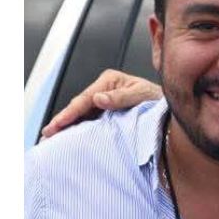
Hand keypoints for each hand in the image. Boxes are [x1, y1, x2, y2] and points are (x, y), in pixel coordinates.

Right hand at [40, 69, 162, 137]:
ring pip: (82, 115)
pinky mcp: (107, 113)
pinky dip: (79, 129)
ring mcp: (105, 101)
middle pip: (79, 107)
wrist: (170, 111)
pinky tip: (69, 138)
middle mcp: (104, 89)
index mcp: (110, 81)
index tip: (58, 124)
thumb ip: (121, 97)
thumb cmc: (159, 100)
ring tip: (52, 138)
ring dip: (68, 126)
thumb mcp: (142, 95)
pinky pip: (90, 121)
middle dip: (62, 120)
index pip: (84, 99)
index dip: (69, 113)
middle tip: (47, 134)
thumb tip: (99, 98)